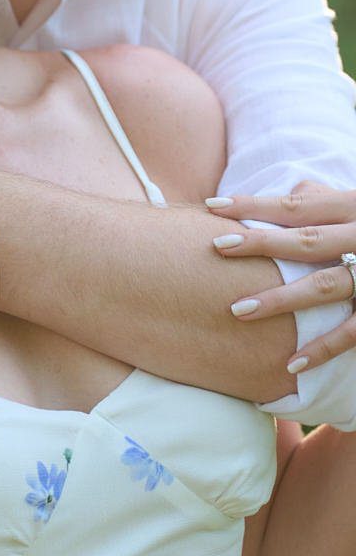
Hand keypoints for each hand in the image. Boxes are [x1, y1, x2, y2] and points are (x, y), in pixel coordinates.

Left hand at [209, 182, 355, 370]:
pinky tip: (290, 364)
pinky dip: (323, 349)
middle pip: (306, 240)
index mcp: (355, 207)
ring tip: (237, 310)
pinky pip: (354, 332)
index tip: (213, 206)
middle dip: (259, 243)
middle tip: (216, 247)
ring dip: (281, 299)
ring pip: (326, 286)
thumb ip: (328, 198)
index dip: (255, 204)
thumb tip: (291, 190)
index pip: (297, 204)